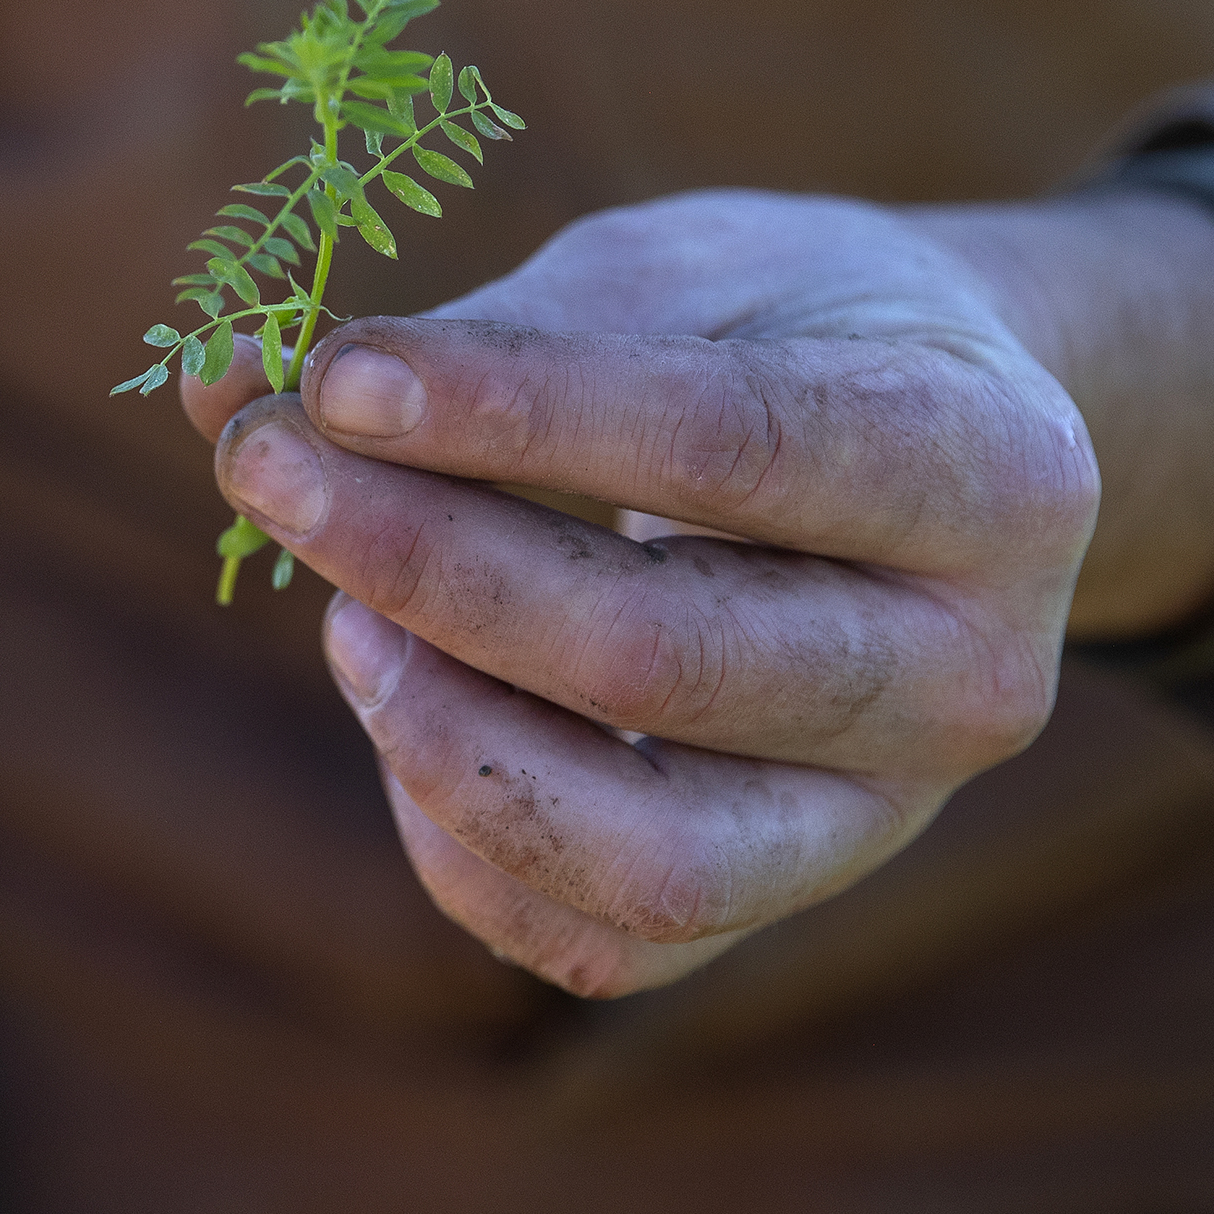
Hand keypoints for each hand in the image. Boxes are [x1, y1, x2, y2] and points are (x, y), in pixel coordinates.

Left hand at [183, 188, 1213, 995]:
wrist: (933, 449)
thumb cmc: (787, 332)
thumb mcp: (679, 271)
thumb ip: (481, 334)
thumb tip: (223, 380)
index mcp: (990, 469)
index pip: (727, 450)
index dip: (512, 414)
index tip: (335, 373)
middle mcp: (973, 672)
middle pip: (663, 657)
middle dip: (429, 560)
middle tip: (269, 465)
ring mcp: (885, 814)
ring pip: (647, 857)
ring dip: (441, 733)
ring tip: (346, 612)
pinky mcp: (789, 895)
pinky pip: (608, 942)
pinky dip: (462, 844)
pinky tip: (406, 698)